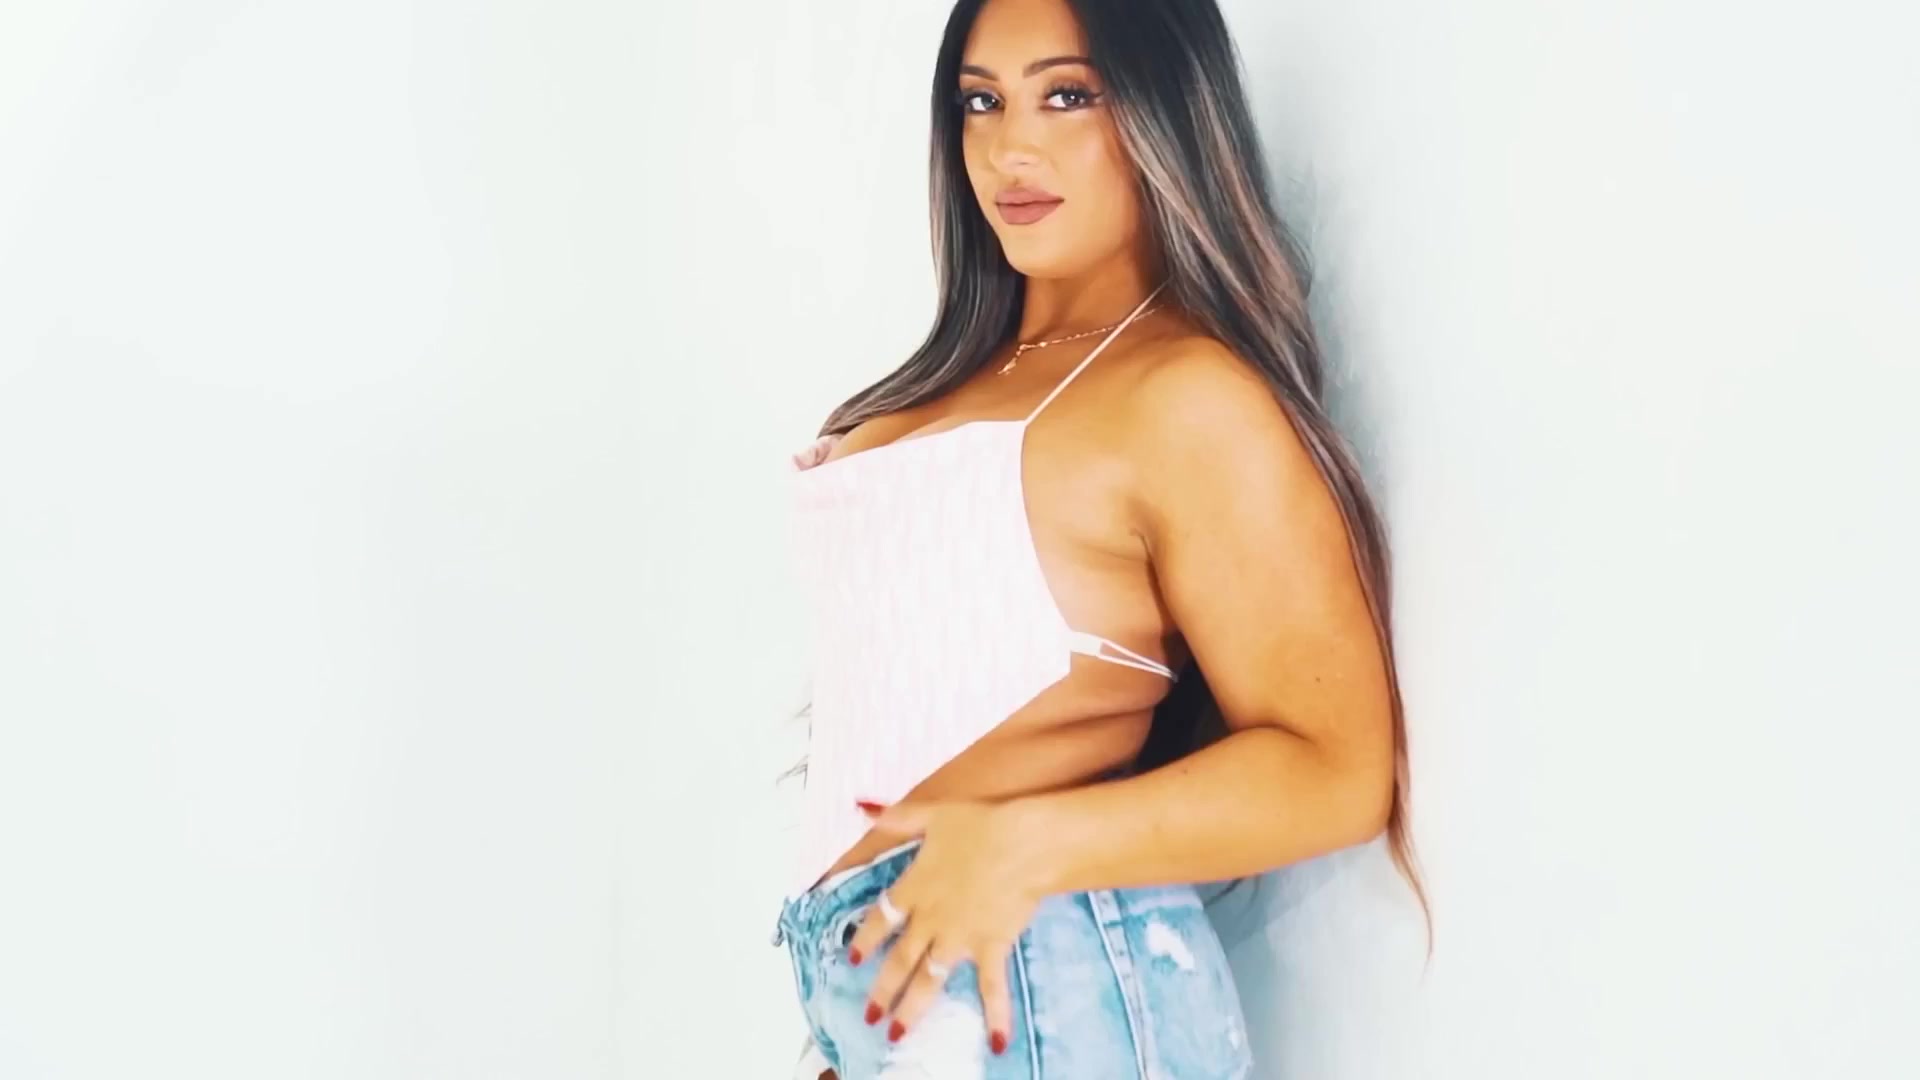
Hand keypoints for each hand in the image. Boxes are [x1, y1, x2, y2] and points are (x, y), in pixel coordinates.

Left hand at [843, 797, 1045, 1056]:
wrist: (1022, 842)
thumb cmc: (979, 824)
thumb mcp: (932, 813)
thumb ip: (896, 817)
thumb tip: (862, 807)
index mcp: (914, 888)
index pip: (880, 919)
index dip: (864, 940)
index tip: (852, 960)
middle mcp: (931, 919)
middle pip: (899, 960)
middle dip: (882, 990)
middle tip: (870, 1017)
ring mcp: (960, 937)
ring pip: (929, 980)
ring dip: (913, 1008)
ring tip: (898, 1033)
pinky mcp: (992, 947)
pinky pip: (992, 987)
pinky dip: (996, 1015)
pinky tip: (996, 1042)